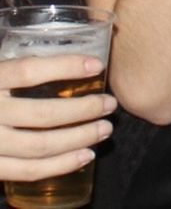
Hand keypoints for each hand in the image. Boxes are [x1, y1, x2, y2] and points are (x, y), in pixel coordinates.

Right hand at [0, 55, 115, 182]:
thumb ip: (17, 65)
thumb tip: (76, 43)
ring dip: (79, 138)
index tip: (97, 65)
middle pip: (42, 113)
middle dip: (84, 110)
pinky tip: (85, 155)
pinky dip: (60, 165)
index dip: (64, 66)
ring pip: (40, 145)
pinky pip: (27, 170)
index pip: (27, 70)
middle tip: (109, 104)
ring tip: (104, 129)